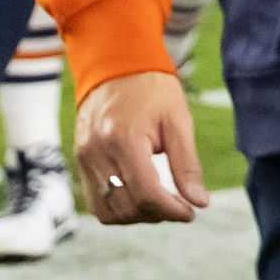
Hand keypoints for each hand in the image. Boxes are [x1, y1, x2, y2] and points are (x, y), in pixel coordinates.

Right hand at [71, 68, 207, 224]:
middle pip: (128, 207)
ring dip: (137, 215)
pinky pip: (95, 202)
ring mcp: (84, 158)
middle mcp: (97, 152)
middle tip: (179, 205)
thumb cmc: (151, 89)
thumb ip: (187, 164)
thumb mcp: (178, 121)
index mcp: (124, 139)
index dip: (172, 210)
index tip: (190, 212)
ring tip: (159, 202)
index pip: (147, 193)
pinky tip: (139, 197)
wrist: (115, 64)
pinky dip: (118, 209)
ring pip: (108, 212)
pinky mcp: (80, 161)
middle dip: (158, 214)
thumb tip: (200, 202)